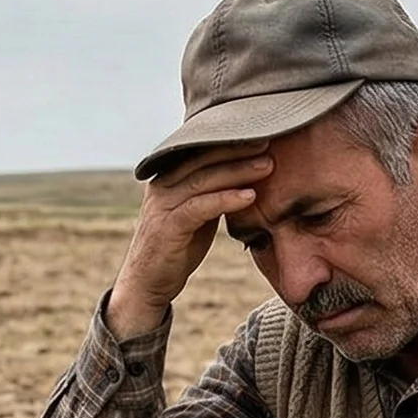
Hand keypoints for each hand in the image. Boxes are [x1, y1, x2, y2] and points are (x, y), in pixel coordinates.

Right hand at [107, 146, 272, 337]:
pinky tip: (250, 197)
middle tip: (270, 141)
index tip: (262, 133)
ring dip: (238, 171)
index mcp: (168, 177)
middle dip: (237, 149)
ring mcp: (162, 205)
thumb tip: (244, 176)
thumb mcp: (197, 214)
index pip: (201, 150)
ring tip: (267, 166)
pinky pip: (200, 207)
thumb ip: (212, 193)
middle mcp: (162, 185)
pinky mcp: (168, 227)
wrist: (147, 283)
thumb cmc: (177, 246)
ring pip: (203, 179)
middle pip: (203, 159)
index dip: (230, 141)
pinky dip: (226, 200)